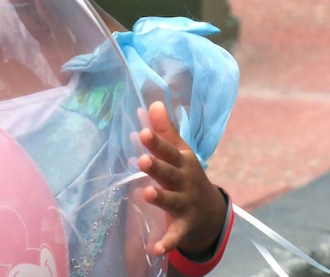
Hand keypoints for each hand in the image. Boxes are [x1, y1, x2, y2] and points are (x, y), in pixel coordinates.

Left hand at [138, 101, 226, 257]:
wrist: (211, 211)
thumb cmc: (186, 173)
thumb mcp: (180, 151)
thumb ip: (164, 129)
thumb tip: (152, 102)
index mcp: (183, 162)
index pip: (168, 150)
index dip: (156, 141)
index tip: (142, 132)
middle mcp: (185, 182)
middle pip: (170, 173)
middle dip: (157, 167)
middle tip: (142, 160)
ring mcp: (186, 204)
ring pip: (172, 201)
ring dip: (161, 198)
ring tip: (147, 194)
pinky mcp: (184, 225)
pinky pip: (175, 234)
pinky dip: (167, 242)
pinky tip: (155, 249)